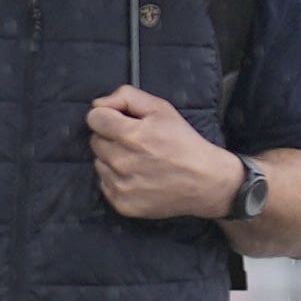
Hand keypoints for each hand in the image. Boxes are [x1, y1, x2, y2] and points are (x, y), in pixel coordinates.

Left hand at [86, 83, 239, 221]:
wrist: (205, 182)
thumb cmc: (184, 142)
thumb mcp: (162, 109)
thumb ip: (127, 97)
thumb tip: (98, 104)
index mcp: (131, 135)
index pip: (95, 118)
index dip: (108, 116)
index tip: (121, 121)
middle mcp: (122, 162)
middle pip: (95, 141)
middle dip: (111, 138)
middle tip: (135, 142)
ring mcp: (121, 186)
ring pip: (99, 163)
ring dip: (112, 159)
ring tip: (138, 161)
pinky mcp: (122, 204)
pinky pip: (105, 184)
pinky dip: (117, 179)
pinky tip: (138, 177)